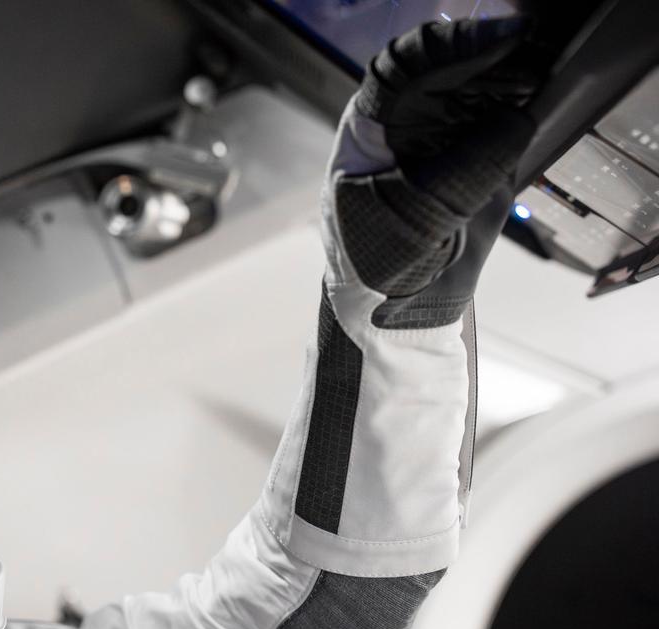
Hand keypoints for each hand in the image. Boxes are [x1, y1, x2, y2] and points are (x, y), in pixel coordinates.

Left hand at [322, 16, 544, 327]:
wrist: (390, 311)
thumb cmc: (379, 268)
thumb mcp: (419, 221)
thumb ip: (466, 170)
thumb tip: (515, 121)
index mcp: (369, 131)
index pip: (407, 67)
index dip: (453, 46)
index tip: (500, 39)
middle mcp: (397, 125)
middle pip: (443, 67)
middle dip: (486, 56)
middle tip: (529, 54)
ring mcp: (431, 137)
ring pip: (470, 86)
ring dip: (505, 74)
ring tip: (535, 75)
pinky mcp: (464, 155)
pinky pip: (490, 115)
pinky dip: (514, 102)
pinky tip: (534, 97)